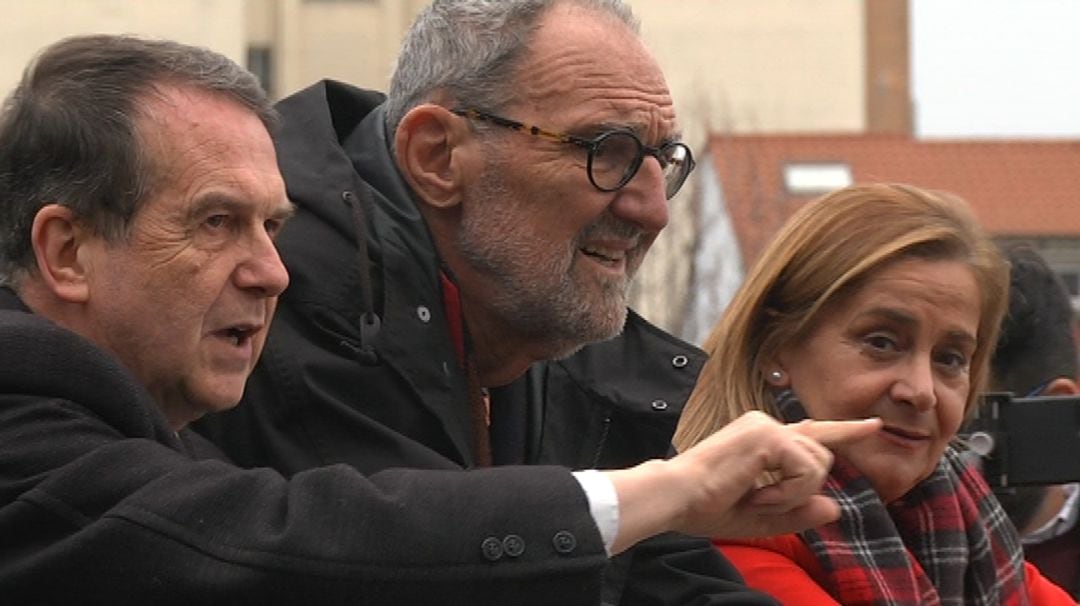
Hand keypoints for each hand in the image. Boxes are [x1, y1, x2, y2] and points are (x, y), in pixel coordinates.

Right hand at [605, 411, 880, 553]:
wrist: (676, 497)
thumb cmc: (705, 506)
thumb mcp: (760, 517)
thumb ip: (798, 514)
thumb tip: (836, 507)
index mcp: (763, 439)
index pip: (813, 433)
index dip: (846, 432)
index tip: (874, 426)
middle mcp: (766, 425)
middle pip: (821, 458)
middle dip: (801, 490)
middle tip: (758, 500)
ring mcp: (767, 426)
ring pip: (818, 465)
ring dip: (792, 493)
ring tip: (754, 496)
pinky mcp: (768, 436)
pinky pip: (806, 471)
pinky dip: (786, 493)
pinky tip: (756, 492)